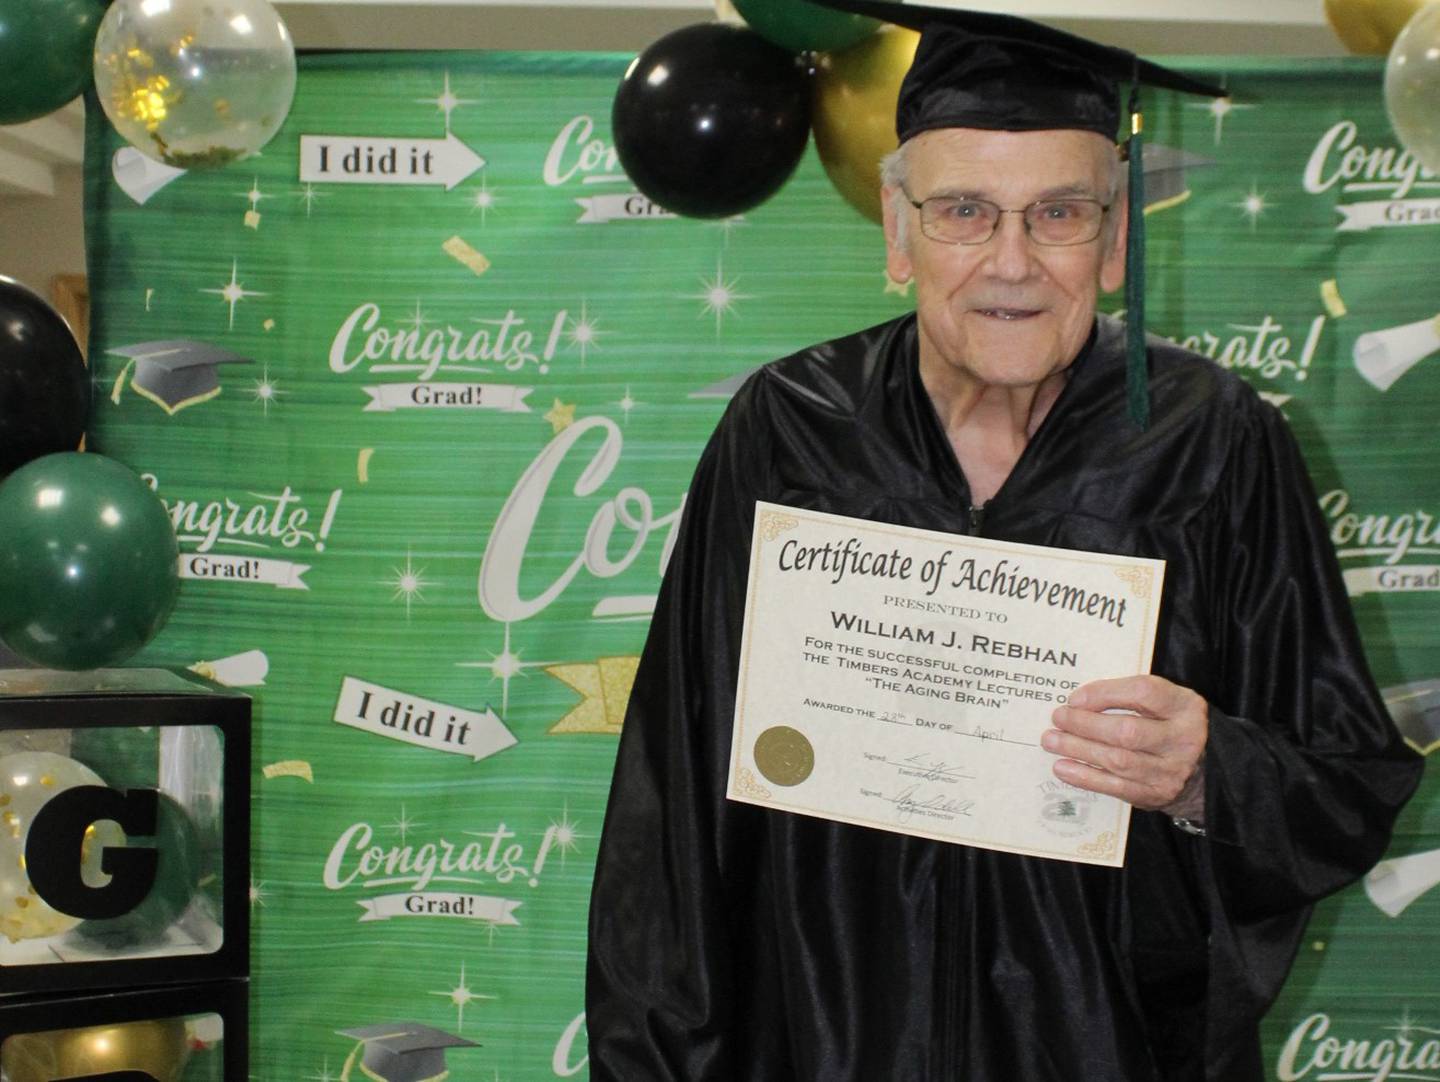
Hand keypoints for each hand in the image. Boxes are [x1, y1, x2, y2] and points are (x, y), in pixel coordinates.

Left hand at [1041, 675, 1207, 815]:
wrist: (1202, 769)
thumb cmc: (1168, 725)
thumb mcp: (1163, 701)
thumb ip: (1129, 695)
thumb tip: (1078, 702)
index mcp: (1184, 707)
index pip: (1144, 693)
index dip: (1105, 693)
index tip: (1075, 698)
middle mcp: (1183, 739)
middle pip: (1127, 731)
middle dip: (1085, 724)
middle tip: (1057, 718)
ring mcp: (1171, 771)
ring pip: (1118, 761)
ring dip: (1079, 750)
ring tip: (1052, 741)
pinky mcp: (1156, 794)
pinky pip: (1115, 787)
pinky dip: (1085, 777)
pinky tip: (1063, 767)